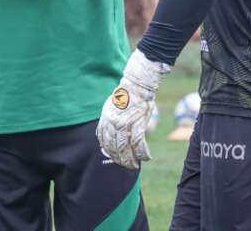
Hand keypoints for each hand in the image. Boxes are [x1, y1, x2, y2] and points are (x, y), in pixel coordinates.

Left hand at [96, 49, 170, 168]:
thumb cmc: (125, 96)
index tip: (114, 158)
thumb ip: (107, 122)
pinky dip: (143, 153)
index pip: (104, 141)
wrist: (136, 85)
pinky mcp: (138, 124)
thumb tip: (105, 136)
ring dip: (130, 160)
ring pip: (126, 149)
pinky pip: (139, 144)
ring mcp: (126, 124)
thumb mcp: (109, 107)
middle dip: (120, 160)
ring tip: (135, 166)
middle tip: (126, 165)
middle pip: (114, 148)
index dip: (109, 152)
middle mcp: (113, 123)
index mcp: (106, 119)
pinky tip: (146, 158)